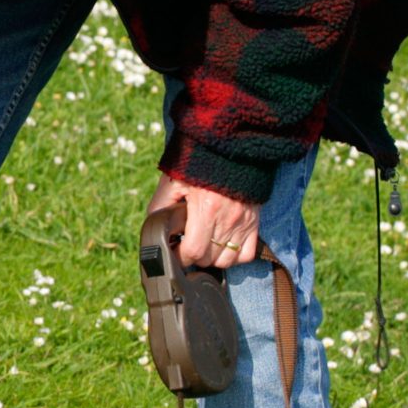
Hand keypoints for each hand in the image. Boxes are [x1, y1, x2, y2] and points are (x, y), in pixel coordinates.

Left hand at [147, 174, 263, 270]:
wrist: (230, 147)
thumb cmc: (199, 163)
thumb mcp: (173, 181)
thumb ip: (160, 205)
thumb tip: (153, 228)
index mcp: (206, 209)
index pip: (193, 252)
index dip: (179, 256)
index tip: (174, 250)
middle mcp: (227, 219)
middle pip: (208, 259)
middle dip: (193, 256)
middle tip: (186, 244)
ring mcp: (243, 222)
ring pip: (226, 260)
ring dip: (212, 258)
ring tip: (204, 245)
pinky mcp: (254, 222)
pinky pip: (246, 254)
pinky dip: (234, 256)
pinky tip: (222, 245)